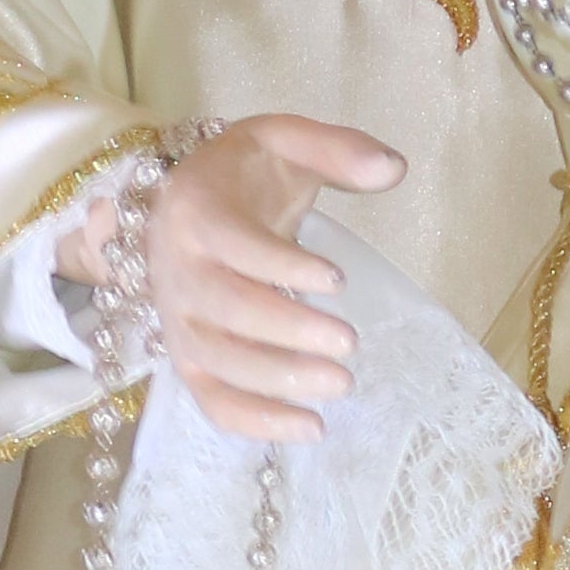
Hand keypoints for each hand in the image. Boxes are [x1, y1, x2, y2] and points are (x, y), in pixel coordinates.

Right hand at [83, 114, 403, 441]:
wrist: (185, 206)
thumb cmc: (243, 175)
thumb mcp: (283, 141)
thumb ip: (336, 149)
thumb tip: (394, 167)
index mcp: (196, 211)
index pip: (233, 244)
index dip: (281, 265)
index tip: (337, 279)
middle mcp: (176, 270)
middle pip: (225, 311)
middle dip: (288, 331)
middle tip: (349, 342)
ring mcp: (179, 321)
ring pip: (218, 361)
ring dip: (278, 380)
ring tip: (340, 384)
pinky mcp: (187, 359)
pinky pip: (212, 399)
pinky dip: (256, 422)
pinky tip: (310, 428)